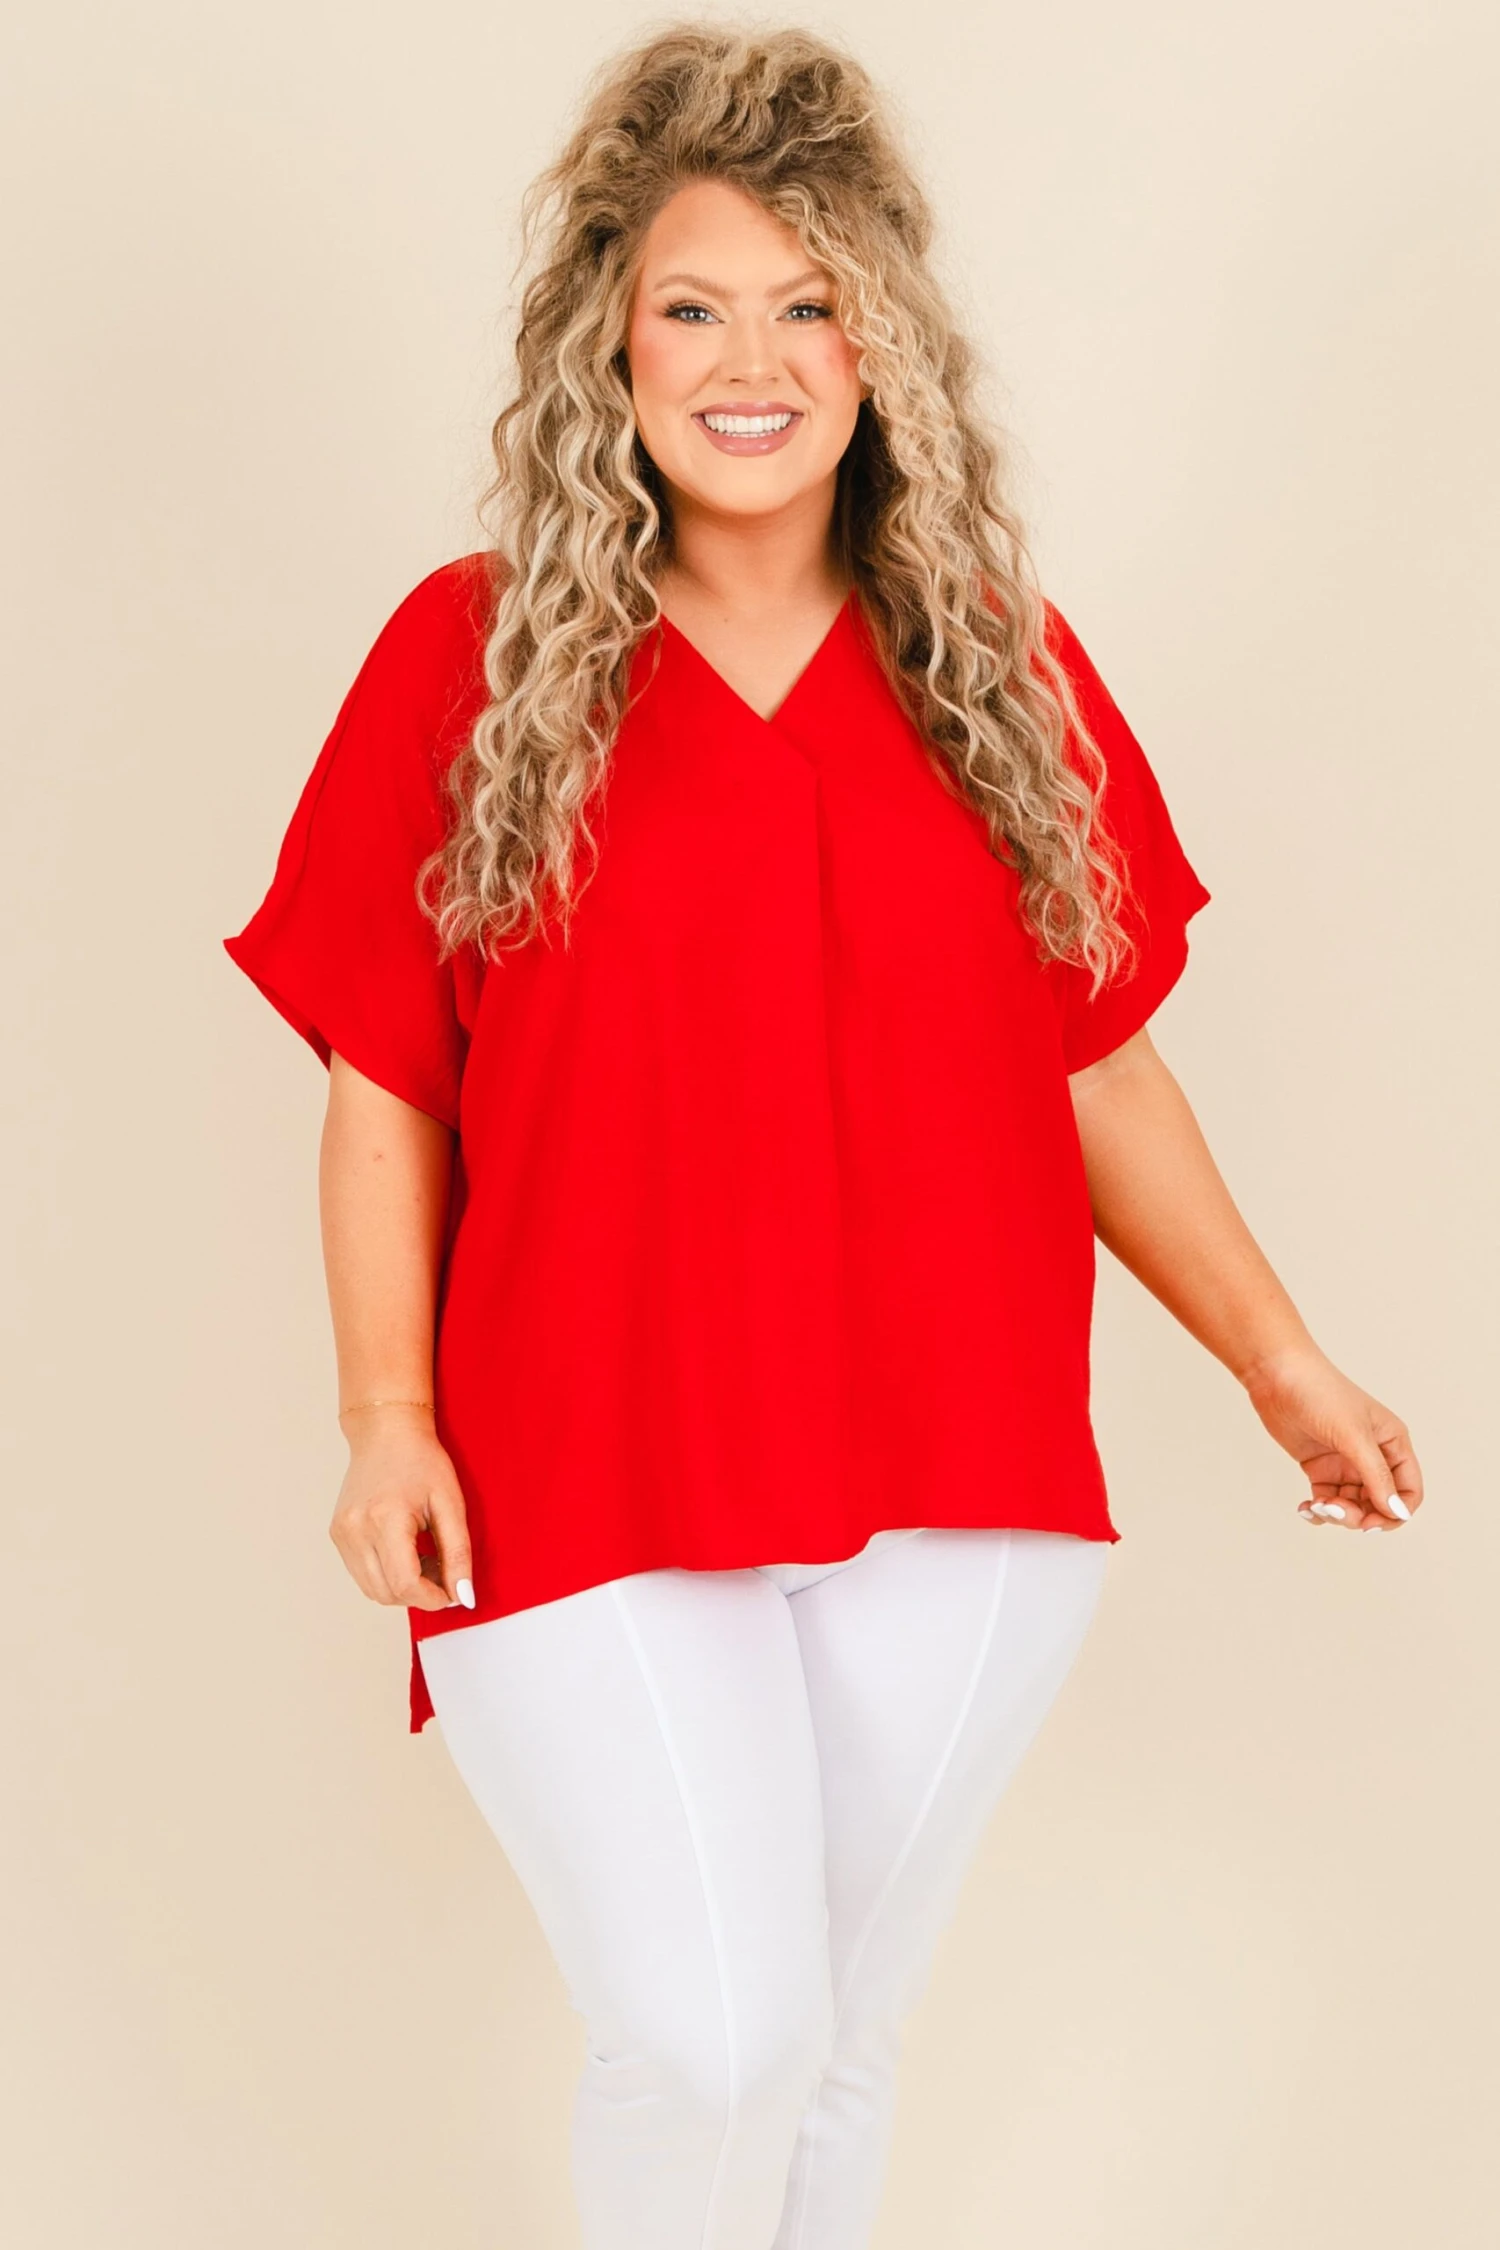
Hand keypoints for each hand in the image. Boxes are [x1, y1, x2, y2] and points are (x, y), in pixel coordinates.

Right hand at [329, 1406, 475, 1609]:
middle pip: (388, 1593)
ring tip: (427, 1560)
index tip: (454, 1593)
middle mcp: (355, 1530)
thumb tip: (464, 1596)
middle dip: (421, 1595)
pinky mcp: (338, 1534)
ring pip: (373, 1590)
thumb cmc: (422, 1461)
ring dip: (403, 1589)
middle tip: (444, 1571)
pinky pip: (363, 1574)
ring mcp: (342, 1534)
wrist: (386, 1432)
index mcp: (385, 1519)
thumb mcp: (451, 1504)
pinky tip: (407, 1554)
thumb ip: (458, 1553)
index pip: (405, 1585)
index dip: (433, 1598)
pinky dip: (387, 1576)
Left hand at [1240, 1341, 1422, 1531]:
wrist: (1277, 1376)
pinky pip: (1327, 1500)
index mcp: (1392, 1443)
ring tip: (1317, 1506)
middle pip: (1379, 1504)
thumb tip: (1397, 1512)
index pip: (1408, 1491)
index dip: (1395, 1513)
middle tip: (1335, 1511)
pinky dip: (1319, 1510)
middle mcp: (1373, 1455)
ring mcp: (1346, 1462)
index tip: (1370, 1524)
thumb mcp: (1354, 1436)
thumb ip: (1376, 1476)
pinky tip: (1306, 1509)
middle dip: (1360, 1516)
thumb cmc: (1321, 1394)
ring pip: (1352, 1505)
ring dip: (1337, 1514)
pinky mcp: (1320, 1467)